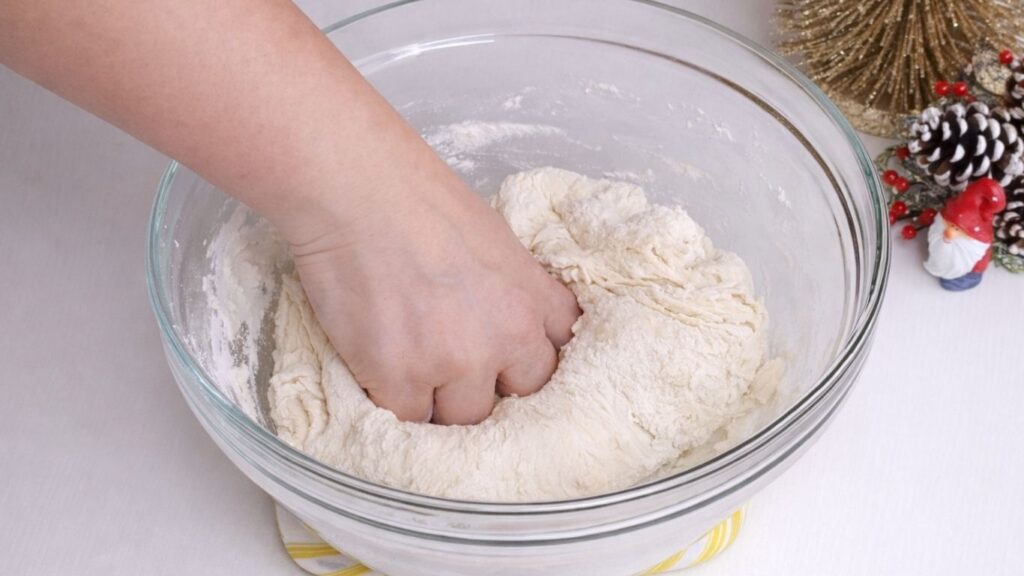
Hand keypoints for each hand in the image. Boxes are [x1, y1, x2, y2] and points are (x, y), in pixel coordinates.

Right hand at [285, 157, 579, 424]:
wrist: (355, 188)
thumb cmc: (418, 197)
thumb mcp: (495, 239)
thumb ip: (513, 289)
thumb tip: (508, 321)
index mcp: (532, 300)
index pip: (556, 361)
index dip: (528, 365)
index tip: (507, 365)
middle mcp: (504, 337)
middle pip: (517, 399)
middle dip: (489, 387)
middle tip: (454, 366)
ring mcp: (452, 362)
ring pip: (462, 418)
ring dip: (440, 400)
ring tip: (411, 363)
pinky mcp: (399, 379)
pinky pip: (409, 418)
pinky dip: (395, 401)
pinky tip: (380, 368)